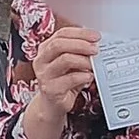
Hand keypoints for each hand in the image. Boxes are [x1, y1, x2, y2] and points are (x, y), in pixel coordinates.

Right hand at [19, 22, 98, 138]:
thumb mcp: (70, 64)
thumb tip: (96, 44)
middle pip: (59, 44)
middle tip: (95, 49)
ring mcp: (44, 75)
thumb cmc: (63, 81)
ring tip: (93, 64)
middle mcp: (41, 60)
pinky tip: (89, 77)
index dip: (80, 33)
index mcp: (45, 49)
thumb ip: (78, 53)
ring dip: (83, 60)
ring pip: (65, 60)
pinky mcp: (50, 89)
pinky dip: (83, 76)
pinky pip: (70, 79)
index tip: (95, 36)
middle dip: (81, 44)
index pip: (62, 34)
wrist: (53, 105)